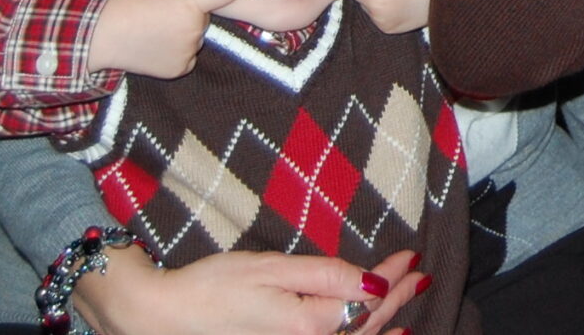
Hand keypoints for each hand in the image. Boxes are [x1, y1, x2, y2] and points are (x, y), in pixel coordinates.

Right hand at [70, 242, 422, 334]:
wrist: (163, 319)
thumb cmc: (212, 287)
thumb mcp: (271, 268)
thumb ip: (325, 276)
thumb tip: (372, 284)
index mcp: (308, 324)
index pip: (365, 299)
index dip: (390, 278)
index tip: (410, 257)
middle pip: (365, 326)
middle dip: (396, 300)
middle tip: (420, 276)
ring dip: (385, 326)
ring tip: (410, 311)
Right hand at [87, 0, 239, 77]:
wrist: (103, 38)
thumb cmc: (127, 5)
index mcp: (190, 3)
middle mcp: (194, 28)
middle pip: (206, 14)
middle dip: (193, 10)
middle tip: (167, 9)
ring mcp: (189, 50)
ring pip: (196, 35)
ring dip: (185, 30)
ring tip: (159, 26)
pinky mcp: (181, 67)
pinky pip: (188, 56)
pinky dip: (178, 51)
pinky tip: (158, 44)